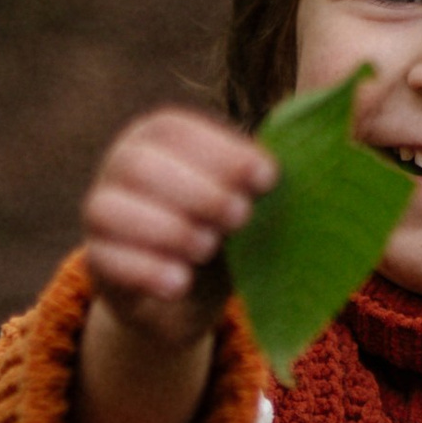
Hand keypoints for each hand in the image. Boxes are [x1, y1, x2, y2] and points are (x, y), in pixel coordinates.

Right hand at [72, 109, 274, 422]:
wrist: (188, 293)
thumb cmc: (225, 230)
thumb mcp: (248, 199)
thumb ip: (266, 174)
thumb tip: (324, 141)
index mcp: (157, 138)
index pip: (174, 128)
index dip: (221, 150)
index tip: (267, 178)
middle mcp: (120, 166)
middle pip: (140, 165)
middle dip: (197, 190)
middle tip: (241, 217)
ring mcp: (100, 213)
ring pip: (112, 209)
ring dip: (169, 228)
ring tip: (208, 248)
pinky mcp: (97, 263)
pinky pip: (107, 260)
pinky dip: (147, 270)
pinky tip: (180, 282)